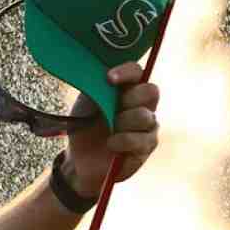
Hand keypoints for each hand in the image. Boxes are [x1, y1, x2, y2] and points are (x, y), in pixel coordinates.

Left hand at [64, 63, 160, 196]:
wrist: (79, 159)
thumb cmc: (84, 127)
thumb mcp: (86, 103)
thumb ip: (96, 85)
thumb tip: (101, 71)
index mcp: (127, 89)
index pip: (137, 72)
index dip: (127, 72)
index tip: (109, 79)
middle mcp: (142, 104)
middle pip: (150, 91)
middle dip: (129, 99)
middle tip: (112, 110)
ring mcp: (148, 125)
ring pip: (144, 116)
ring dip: (122, 123)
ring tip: (110, 131)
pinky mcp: (147, 146)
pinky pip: (141, 139)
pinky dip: (123, 140)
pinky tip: (112, 144)